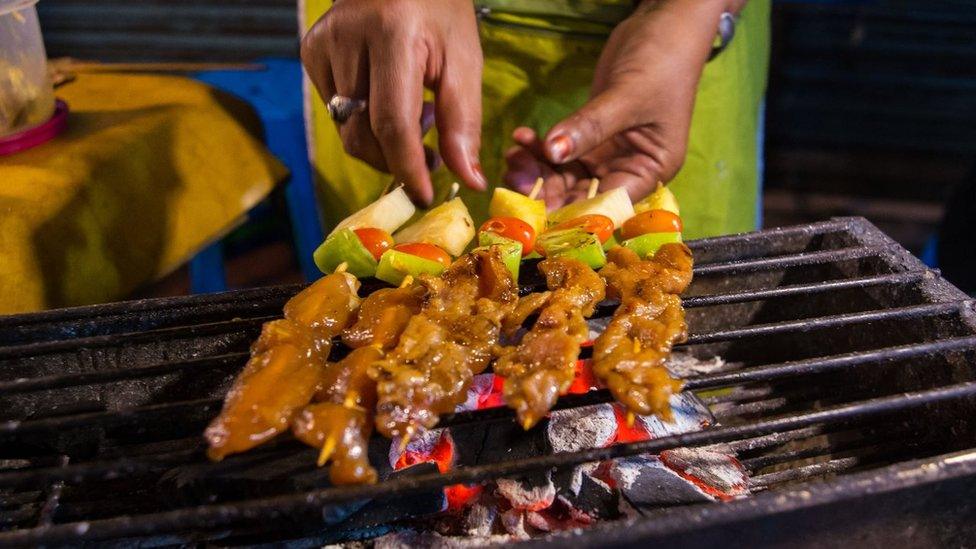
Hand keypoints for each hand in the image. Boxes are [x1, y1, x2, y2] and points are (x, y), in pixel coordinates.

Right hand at [301, 0, 486, 205]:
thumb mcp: (464, 60)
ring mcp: (322, 46)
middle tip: (430, 154)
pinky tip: (386, 96)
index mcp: (392, 35)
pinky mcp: (310, 52)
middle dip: (396, 160)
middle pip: (362, 134)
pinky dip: (364, 120)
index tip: (424, 196)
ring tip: (414, 113)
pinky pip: (336, 110)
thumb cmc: (440, 12)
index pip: (391, 122)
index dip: (407, 168)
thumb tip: (469, 180)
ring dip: (382, 141)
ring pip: (346, 129)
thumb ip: (464, 123)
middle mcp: (348, 39)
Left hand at [504, 0, 731, 208]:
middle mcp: (630, 168)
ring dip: (537, 169)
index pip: (609, 204)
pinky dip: (540, 147)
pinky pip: (560, 150)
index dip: (573, 213)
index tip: (537, 212)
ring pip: (565, 174)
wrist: (663, 22)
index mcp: (651, 170)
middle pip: (583, 193)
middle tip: (513, 181)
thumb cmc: (663, 60)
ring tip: (513, 156)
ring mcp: (609, 153)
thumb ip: (590, 127)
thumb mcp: (627, 96)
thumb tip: (553, 153)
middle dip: (547, 191)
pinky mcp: (592, 135)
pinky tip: (521, 138)